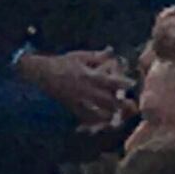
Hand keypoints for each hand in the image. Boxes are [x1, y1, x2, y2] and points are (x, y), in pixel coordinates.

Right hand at [17, 50, 134, 124]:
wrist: (42, 74)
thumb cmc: (62, 63)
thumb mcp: (79, 56)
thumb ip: (97, 56)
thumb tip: (111, 50)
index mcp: (88, 75)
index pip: (109, 80)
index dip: (122, 82)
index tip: (132, 83)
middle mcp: (86, 90)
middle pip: (107, 100)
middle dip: (120, 104)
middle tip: (131, 105)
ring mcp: (79, 101)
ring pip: (99, 112)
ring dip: (111, 114)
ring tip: (120, 116)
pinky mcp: (73, 108)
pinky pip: (86, 118)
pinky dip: (95, 121)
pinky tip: (102, 122)